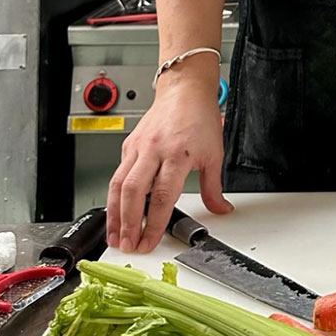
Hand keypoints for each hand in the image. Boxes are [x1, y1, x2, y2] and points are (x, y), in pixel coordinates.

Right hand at [106, 75, 231, 253]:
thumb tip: (221, 209)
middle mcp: (154, 150)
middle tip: (127, 244)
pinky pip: (118, 173)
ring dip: (114, 214)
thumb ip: (213, 187)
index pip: (163, 196)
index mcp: (178, 154)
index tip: (149, 241)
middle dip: (128, 223)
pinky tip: (115, 211)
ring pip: (119, 184)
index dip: (154, 223)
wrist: (185, 90)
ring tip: (115, 236)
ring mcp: (139, 147)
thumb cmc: (200, 117)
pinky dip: (114, 196)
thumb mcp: (214, 153)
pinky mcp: (129, 145)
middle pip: (134, 192)